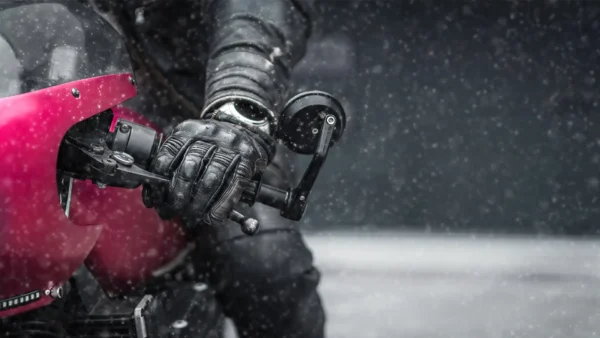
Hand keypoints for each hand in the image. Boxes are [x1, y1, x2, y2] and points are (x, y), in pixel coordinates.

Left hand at [143, 119, 275, 226]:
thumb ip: (174, 159)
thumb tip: (154, 191)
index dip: (159, 181)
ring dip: (199, 203)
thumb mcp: (191, 140)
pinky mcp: (247, 160)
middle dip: (178, 196)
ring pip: (210, 180)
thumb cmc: (213, 141)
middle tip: (173, 212)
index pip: (168, 155)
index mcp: (190, 130)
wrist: (246, 127)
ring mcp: (230, 148)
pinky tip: (214, 216)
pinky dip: (223, 204)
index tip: (155, 200)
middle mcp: (210, 136)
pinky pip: (234, 185)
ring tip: (192, 217)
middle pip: (189, 169)